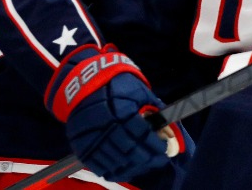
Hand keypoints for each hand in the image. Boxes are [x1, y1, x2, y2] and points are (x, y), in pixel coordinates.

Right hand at [46, 45, 169, 181]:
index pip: (143, 135)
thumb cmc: (117, 85)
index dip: (155, 145)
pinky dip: (114, 170)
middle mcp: (107, 126)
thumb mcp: (138, 91)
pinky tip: (125, 169)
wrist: (85, 81)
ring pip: (115, 161)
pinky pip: (99, 165)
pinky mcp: (82, 145)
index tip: (163, 149)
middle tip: (157, 160)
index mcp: (122, 111)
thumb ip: (153, 109)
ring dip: (133, 166)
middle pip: (130, 151)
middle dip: (147, 158)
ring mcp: (92, 137)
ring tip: (144, 165)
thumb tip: (169, 128)